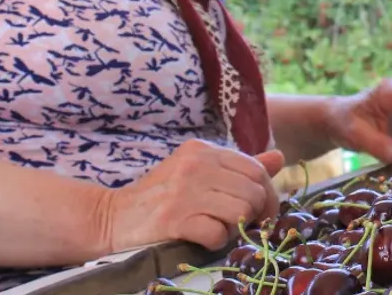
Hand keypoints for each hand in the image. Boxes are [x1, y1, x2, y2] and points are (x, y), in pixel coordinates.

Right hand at [103, 140, 284, 252]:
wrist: (112, 217)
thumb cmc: (161, 196)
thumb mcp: (198, 172)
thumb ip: (239, 167)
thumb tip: (279, 157)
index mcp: (203, 150)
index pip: (256, 169)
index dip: (267, 194)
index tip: (261, 212)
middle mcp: (195, 165)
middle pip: (254, 191)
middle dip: (255, 214)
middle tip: (242, 225)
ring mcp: (184, 191)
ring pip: (241, 211)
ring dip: (235, 228)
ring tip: (218, 229)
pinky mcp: (173, 219)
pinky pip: (218, 233)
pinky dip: (216, 241)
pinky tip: (202, 238)